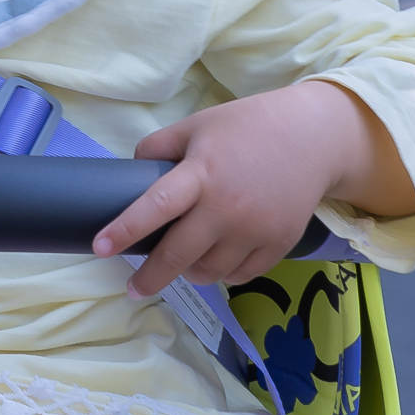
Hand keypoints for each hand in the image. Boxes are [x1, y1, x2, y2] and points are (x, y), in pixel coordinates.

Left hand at [91, 80, 411, 298]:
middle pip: (180, 255)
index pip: (156, 206)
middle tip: (133, 288)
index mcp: (202, 173)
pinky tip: (215, 260)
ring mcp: (255, 230)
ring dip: (189, 272)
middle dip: (150, 277)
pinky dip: (223, 272)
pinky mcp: (278, 245)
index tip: (100, 247)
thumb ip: (160, 147)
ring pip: (209, 271)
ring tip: (182, 261)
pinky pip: (240, 275)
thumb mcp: (198, 125)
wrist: (313, 139)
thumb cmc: (247, 127)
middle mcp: (227, 207)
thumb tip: (131, 173)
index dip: (125, 229)